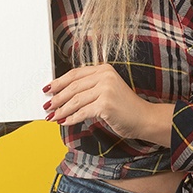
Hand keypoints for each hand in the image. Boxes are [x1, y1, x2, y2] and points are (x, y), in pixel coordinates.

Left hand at [43, 64, 170, 144]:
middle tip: (47, 105)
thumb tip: (63, 96)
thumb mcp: (107, 92)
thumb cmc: (125, 108)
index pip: (75, 74)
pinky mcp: (105, 104)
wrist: (145, 118)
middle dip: (57, 97)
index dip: (59, 82)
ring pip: (75, 100)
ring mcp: (106, 89)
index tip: (48, 89)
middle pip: (73, 86)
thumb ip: (89, 89)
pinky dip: (72, 118)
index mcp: (104, 69)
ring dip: (62, 110)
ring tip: (53, 116)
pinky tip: (65, 122)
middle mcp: (105, 76)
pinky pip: (82, 112)